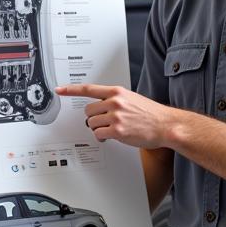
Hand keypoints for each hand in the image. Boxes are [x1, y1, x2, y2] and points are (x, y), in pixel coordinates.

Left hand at [56, 83, 174, 148]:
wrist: (166, 125)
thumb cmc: (151, 114)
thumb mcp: (132, 98)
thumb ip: (115, 99)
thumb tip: (101, 105)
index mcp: (117, 92)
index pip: (88, 89)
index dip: (71, 89)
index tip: (59, 90)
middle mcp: (114, 102)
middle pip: (88, 110)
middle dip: (93, 118)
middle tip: (104, 122)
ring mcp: (115, 116)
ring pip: (92, 123)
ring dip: (99, 129)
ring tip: (112, 129)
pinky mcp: (117, 130)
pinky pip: (99, 134)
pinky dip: (102, 137)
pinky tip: (112, 137)